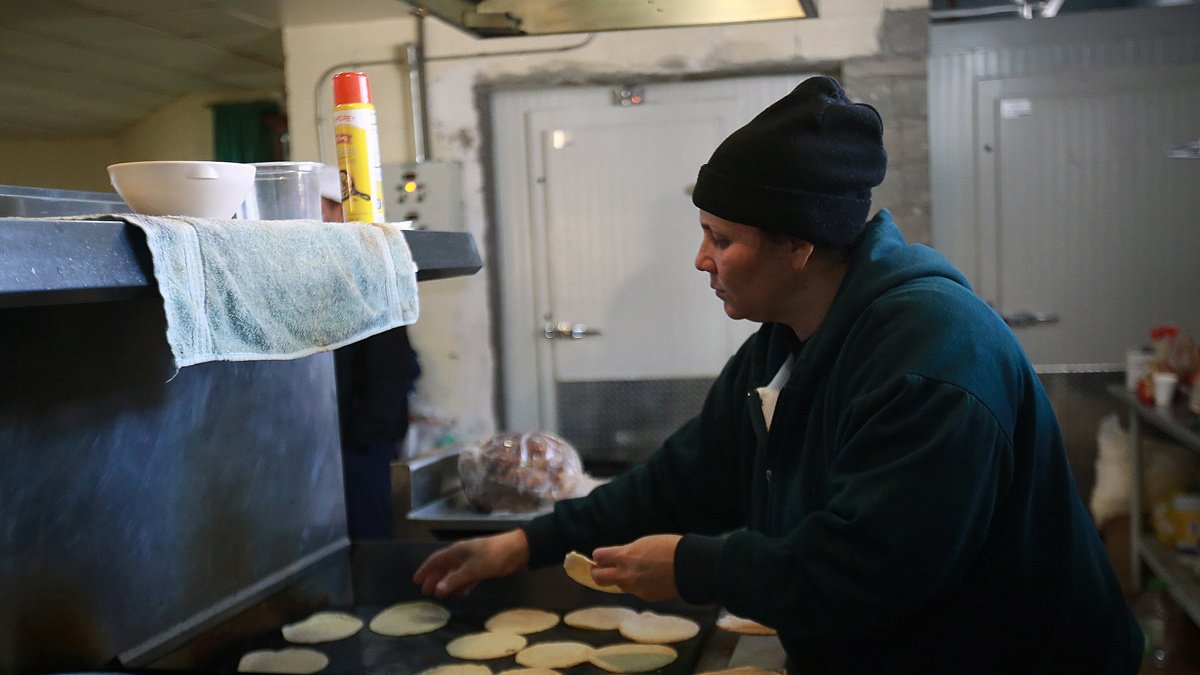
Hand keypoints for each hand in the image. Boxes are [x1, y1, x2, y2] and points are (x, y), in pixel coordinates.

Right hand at [413, 528, 529, 598]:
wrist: (517, 550)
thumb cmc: (492, 556)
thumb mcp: (472, 569)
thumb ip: (454, 580)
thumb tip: (437, 590)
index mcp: (456, 551)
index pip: (436, 560)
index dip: (425, 570)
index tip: (416, 580)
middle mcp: (462, 556)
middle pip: (444, 568)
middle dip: (434, 579)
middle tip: (426, 592)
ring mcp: (472, 562)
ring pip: (455, 574)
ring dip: (448, 584)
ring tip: (441, 596)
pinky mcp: (482, 568)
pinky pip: (468, 578)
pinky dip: (463, 586)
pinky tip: (461, 595)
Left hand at [590, 534, 681, 601]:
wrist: (689, 565)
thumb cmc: (669, 548)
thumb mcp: (643, 544)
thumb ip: (627, 553)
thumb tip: (618, 559)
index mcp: (625, 556)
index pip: (598, 557)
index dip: (599, 556)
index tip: (602, 556)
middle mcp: (626, 574)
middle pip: (598, 578)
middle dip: (597, 573)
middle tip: (602, 569)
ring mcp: (635, 588)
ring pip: (618, 585)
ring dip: (621, 579)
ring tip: (635, 571)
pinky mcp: (645, 597)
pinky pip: (635, 590)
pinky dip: (639, 585)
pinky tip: (652, 578)